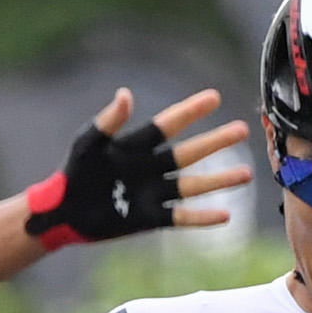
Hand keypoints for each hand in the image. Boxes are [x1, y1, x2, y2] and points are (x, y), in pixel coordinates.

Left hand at [22, 87, 255, 248]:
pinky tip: (226, 215)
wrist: (64, 210)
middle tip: (242, 129)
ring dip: (220, 180)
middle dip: (216, 142)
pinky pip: (181, 218)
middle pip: (190, 154)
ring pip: (193, 185)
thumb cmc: (74, 171)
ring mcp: (154, 193)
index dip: (191, 112)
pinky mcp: (150, 218)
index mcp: (137, 145)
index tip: (213, 97)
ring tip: (248, 173)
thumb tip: (126, 94)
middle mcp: (151, 168)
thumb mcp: (88, 143)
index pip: (170, 125)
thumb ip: (108, 121)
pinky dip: (202, 217)